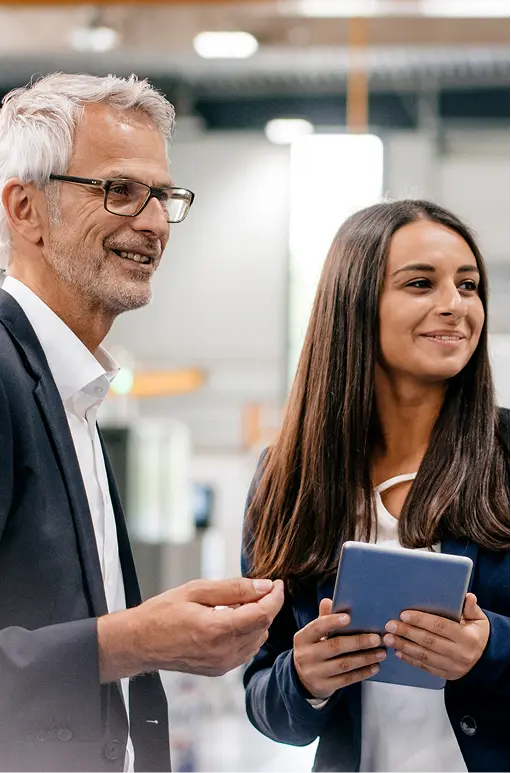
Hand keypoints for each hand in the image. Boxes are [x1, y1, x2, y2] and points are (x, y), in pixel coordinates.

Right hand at [98, 577, 283, 681]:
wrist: (140, 642)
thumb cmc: (163, 612)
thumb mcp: (197, 590)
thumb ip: (234, 589)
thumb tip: (264, 586)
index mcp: (217, 630)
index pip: (263, 614)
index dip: (275, 597)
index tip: (276, 582)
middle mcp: (223, 652)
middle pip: (263, 626)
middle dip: (265, 605)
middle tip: (253, 589)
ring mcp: (222, 665)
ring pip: (258, 639)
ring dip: (256, 620)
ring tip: (236, 604)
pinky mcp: (220, 670)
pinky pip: (246, 650)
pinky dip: (247, 633)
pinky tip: (231, 620)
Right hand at [293, 598, 386, 699]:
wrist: (303, 679)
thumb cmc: (313, 649)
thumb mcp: (313, 635)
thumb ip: (323, 619)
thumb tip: (329, 600)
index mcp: (302, 638)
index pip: (317, 627)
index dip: (332, 621)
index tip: (349, 617)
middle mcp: (305, 656)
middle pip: (334, 647)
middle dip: (358, 642)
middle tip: (377, 638)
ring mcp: (314, 673)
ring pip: (344, 664)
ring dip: (365, 658)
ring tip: (381, 653)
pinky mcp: (324, 686)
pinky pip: (347, 679)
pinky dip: (363, 673)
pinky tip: (374, 667)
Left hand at [383, 593, 489, 680]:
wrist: (487, 659)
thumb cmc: (478, 634)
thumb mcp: (479, 619)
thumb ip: (470, 608)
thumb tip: (467, 596)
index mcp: (467, 637)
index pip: (440, 626)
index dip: (421, 620)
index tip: (404, 614)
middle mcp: (459, 654)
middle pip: (428, 641)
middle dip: (407, 633)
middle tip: (390, 626)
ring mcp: (452, 667)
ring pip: (424, 656)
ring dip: (404, 646)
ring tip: (388, 638)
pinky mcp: (446, 675)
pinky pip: (425, 667)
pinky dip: (410, 659)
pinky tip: (398, 651)